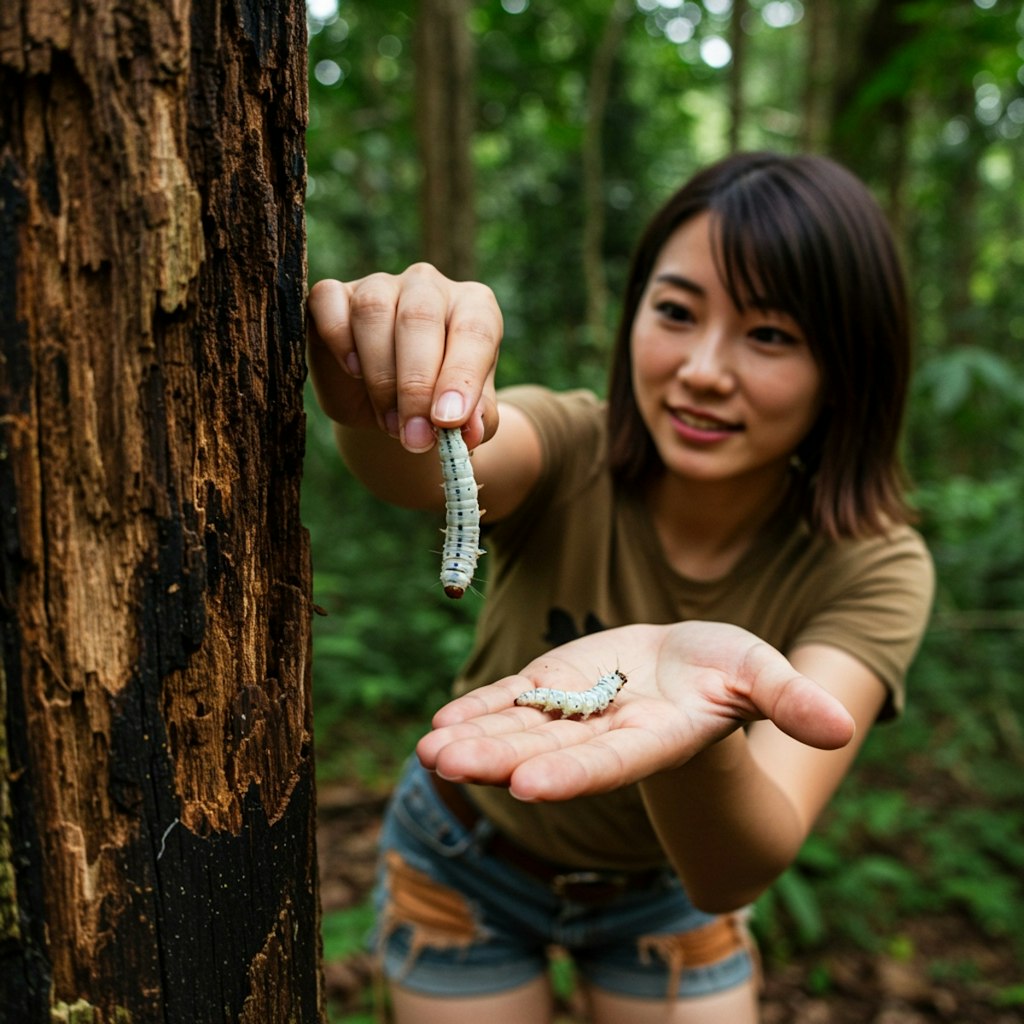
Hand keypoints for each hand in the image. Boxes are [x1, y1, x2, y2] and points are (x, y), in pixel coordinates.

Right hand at [307, 263, 502, 451]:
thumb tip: (469, 431)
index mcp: (474, 307)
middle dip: (416, 386)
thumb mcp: (463, 418)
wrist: (391, 409)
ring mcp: (379, 285)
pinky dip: (338, 337)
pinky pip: (329, 301)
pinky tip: (353, 371)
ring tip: (389, 421)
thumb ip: (477, 421)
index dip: (460, 378)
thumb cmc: (437, 403)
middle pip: (419, 319)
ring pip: (373, 311)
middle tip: (414, 436)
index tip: (449, 422)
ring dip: (380, 375)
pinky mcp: (333, 296)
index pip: (474, 332)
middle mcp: (428, 287)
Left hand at [416, 622, 855, 801]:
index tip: (526, 787)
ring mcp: (574, 712)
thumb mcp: (760, 672)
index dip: (574, 773)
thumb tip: (844, 725)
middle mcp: (607, 734)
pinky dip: (478, 710)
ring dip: (474, 740)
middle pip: (550, 752)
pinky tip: (441, 721)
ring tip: (428, 750)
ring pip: (519, 731)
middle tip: (443, 763)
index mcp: (657, 737)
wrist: (685, 664)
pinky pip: (510, 701)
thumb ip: (790, 700)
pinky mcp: (553, 688)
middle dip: (498, 760)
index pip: (613, 761)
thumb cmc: (729, 670)